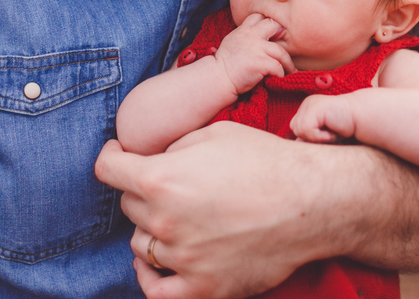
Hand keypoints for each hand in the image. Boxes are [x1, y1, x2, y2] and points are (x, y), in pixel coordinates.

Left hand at [95, 122, 360, 298]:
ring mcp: (182, 258)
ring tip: (181, 217)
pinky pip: (156, 291)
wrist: (311, 202)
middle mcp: (164, 221)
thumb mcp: (212, 134)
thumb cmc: (265, 161)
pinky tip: (156, 263)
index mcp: (161, 178)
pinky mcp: (203, 287)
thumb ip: (171, 150)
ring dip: (153, 229)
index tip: (118, 155)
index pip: (108, 169)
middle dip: (144, 191)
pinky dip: (150, 277)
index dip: (111, 156)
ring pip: (141, 244)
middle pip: (129, 206)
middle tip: (172, 184)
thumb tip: (151, 161)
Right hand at [213, 13, 294, 93]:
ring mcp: (257, 49)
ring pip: (281, 51)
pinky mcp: (261, 63)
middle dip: (282, 35)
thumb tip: (259, 36)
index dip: (267, 23)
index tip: (274, 34)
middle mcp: (251, 36)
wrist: (218, 78)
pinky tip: (280, 78)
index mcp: (243, 30)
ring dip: (288, 63)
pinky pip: (278, 67)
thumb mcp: (232, 41)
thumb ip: (245, 36)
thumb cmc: (225, 64)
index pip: (259, 16)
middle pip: (274, 26)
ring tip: (291, 70)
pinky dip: (281, 74)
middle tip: (285, 48)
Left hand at [290, 93, 356, 142]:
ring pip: (300, 130)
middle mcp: (308, 103)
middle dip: (312, 137)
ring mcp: (311, 104)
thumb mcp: (324, 135)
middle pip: (296, 128)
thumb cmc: (346, 128)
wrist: (363, 117)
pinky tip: (333, 131)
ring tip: (332, 131)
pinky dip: (321, 136)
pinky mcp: (315, 108)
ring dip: (318, 137)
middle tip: (330, 133)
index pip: (296, 127)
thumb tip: (296, 143)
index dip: (310, 136)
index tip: (328, 133)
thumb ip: (309, 138)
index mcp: (308, 107)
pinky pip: (307, 130)